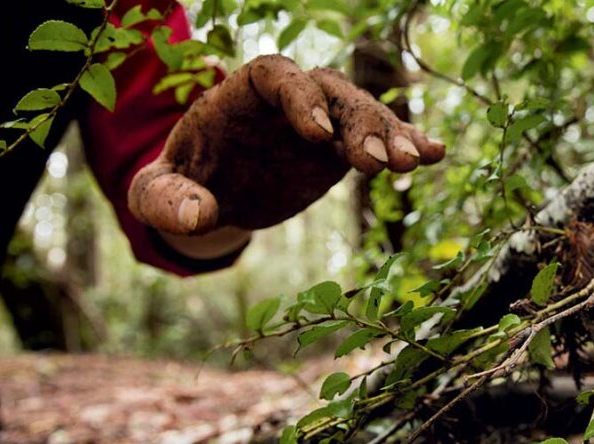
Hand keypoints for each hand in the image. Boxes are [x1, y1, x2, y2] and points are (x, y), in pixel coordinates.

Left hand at [129, 54, 444, 234]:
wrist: (212, 194)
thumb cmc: (180, 184)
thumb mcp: (159, 193)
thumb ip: (168, 201)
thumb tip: (200, 217)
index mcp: (240, 94)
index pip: (275, 76)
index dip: (298, 98)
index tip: (316, 136)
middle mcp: (288, 100)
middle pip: (330, 91)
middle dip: (356, 121)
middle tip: (376, 162)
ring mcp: (320, 121)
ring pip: (362, 114)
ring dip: (389, 134)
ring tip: (414, 162)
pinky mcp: (341, 149)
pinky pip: (378, 139)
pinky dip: (405, 144)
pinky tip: (435, 155)